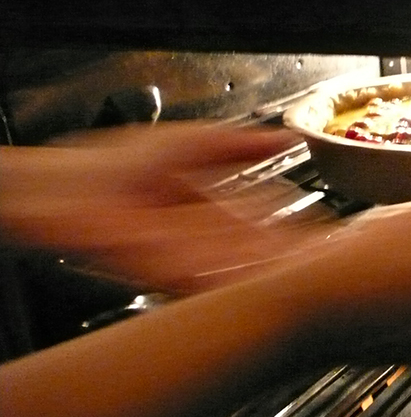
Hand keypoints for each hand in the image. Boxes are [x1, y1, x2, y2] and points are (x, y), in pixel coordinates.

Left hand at [0, 121, 314, 292]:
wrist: (71, 187)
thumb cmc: (119, 163)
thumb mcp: (197, 141)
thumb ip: (243, 143)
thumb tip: (289, 136)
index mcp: (220, 211)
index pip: (272, 221)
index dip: (301, 227)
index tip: (331, 234)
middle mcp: (211, 239)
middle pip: (265, 250)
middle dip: (296, 255)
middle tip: (333, 260)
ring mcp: (193, 258)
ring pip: (244, 269)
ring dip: (274, 273)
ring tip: (310, 275)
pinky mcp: (170, 271)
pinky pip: (211, 279)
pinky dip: (235, 280)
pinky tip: (263, 278)